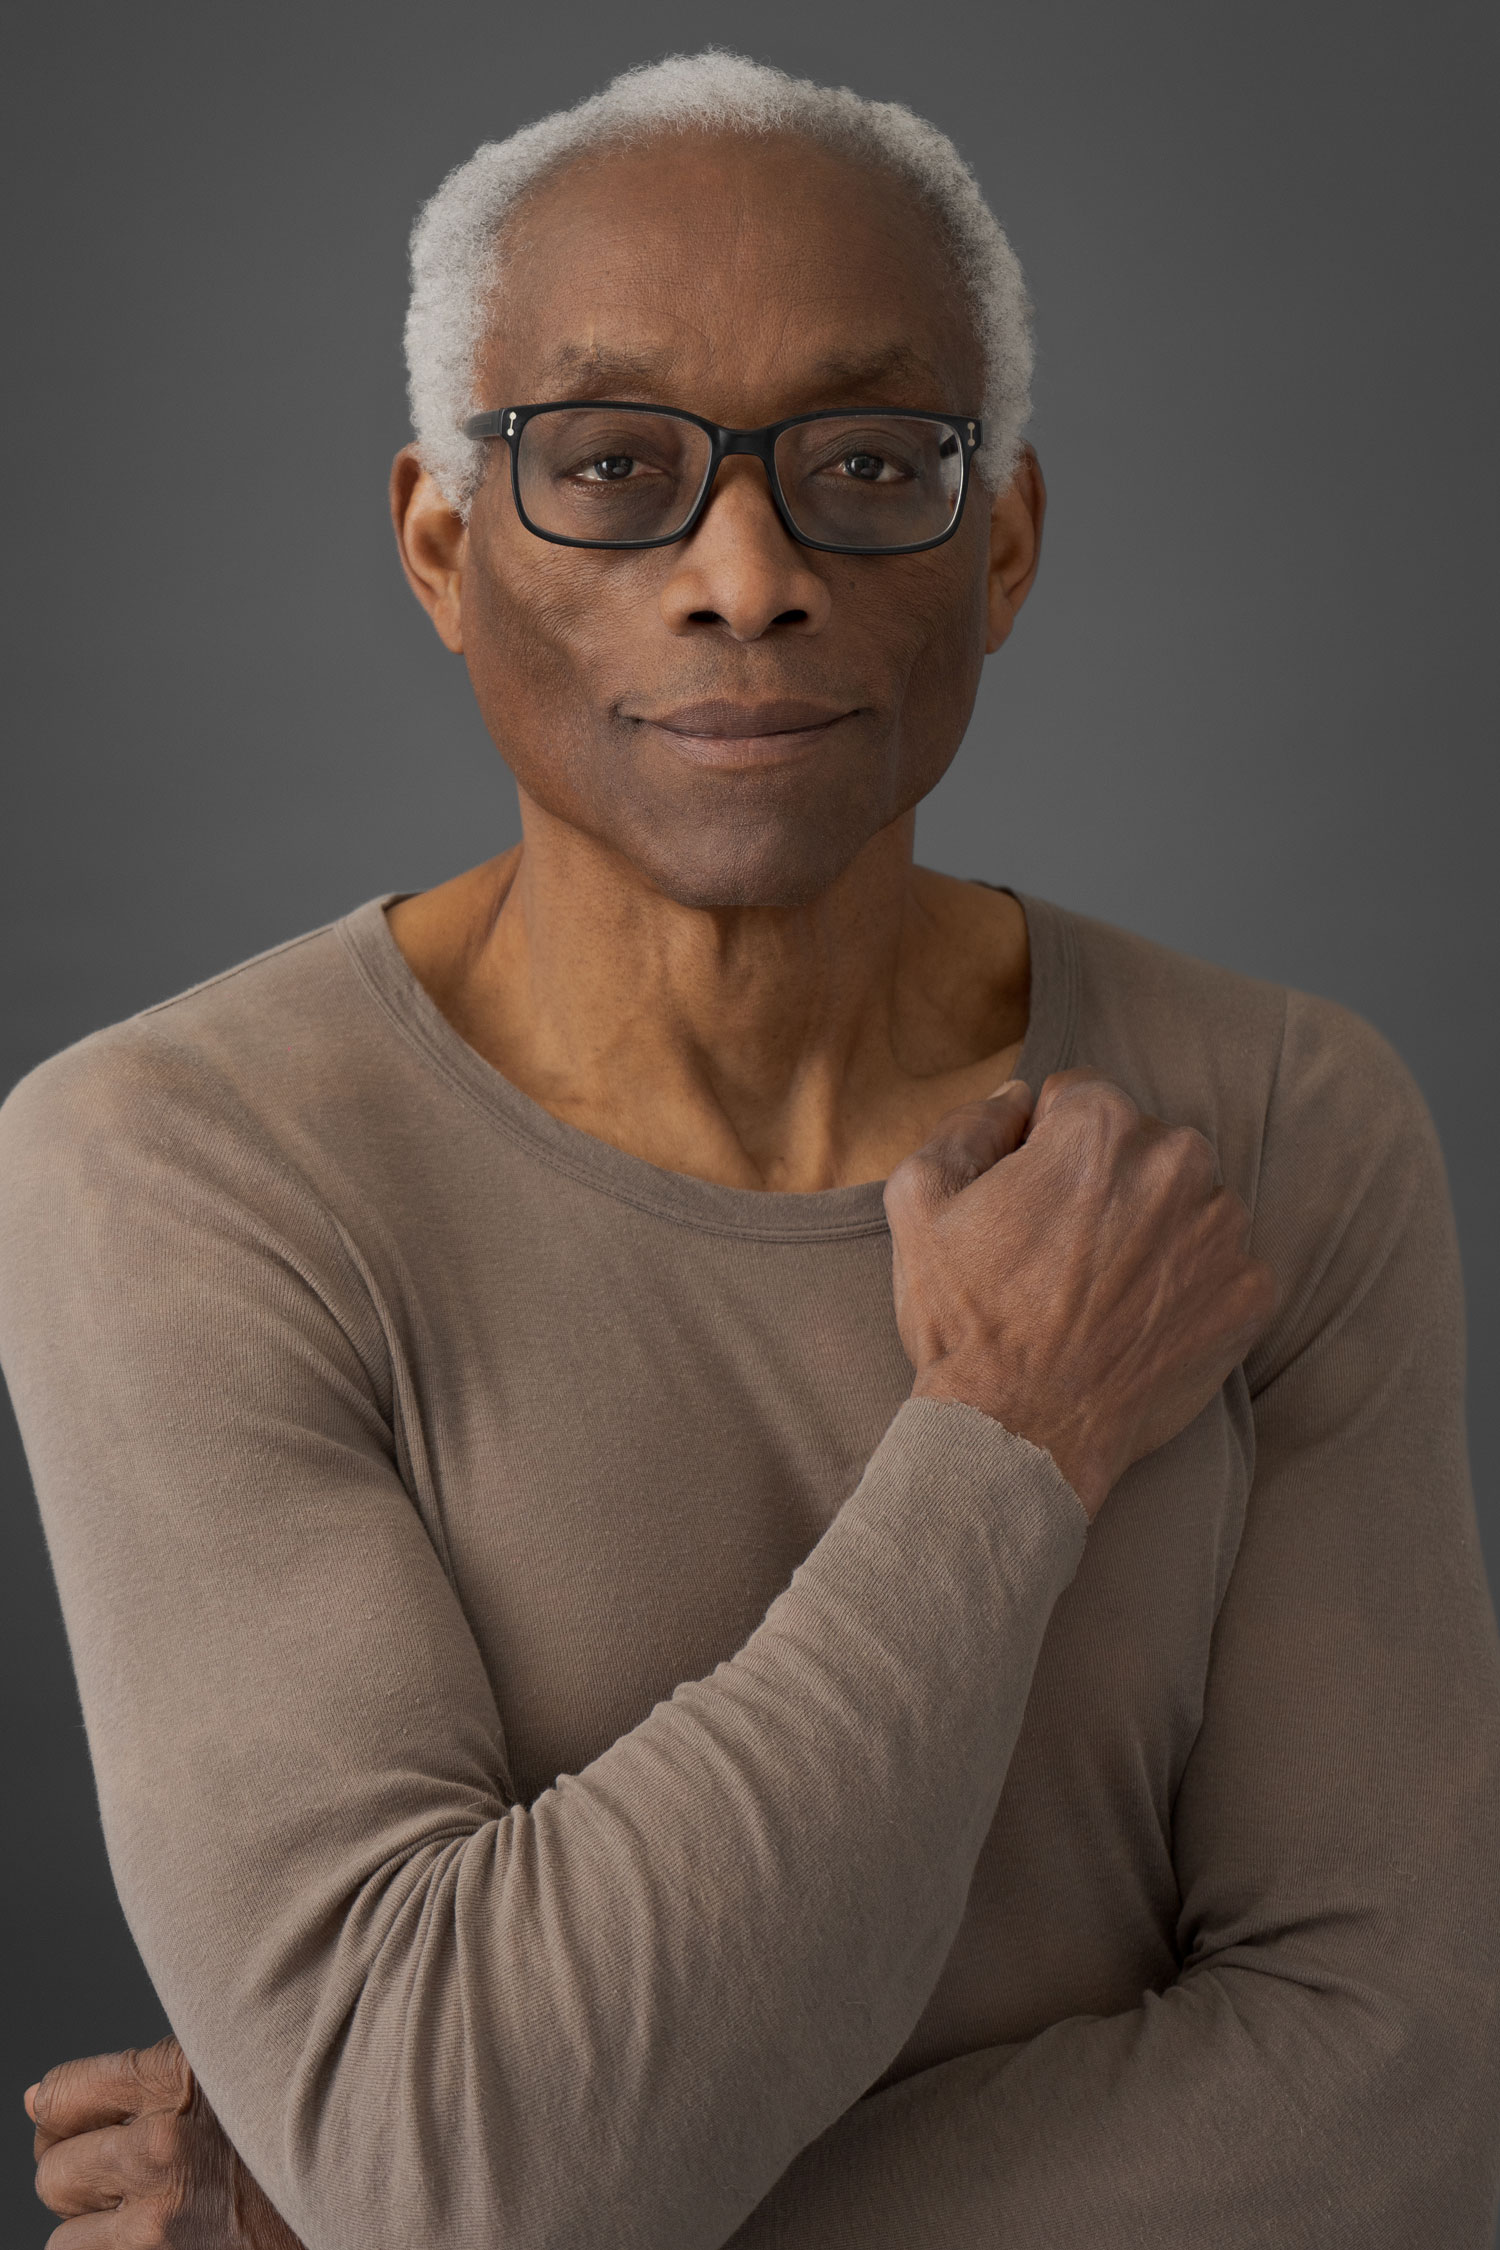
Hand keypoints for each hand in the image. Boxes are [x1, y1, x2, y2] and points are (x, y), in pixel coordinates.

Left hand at [26, 2035, 303, 2248]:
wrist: (366, 2193)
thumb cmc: (304, 2121)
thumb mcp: (238, 2069)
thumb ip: (154, 2074)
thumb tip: (38, 2101)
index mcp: (181, 2077)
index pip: (59, 2096)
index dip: (65, 2117)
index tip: (83, 2127)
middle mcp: (162, 2145)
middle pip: (52, 2172)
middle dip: (80, 2179)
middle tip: (123, 2179)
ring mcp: (159, 2220)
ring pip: (65, 2239)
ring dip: (99, 2234)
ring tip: (153, 2217)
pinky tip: (165, 2240)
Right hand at [884, 1070, 1277, 1516]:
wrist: (1019, 1438)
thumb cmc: (965, 1320)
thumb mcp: (918, 1200)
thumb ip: (969, 1124)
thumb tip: (1018, 1099)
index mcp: (1100, 1126)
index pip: (1078, 1099)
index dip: (1042, 1149)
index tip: (1025, 1204)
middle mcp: (1178, 1162)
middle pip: (1141, 1146)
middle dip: (1105, 1183)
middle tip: (1060, 1255)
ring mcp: (1224, 1231)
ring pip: (1187, 1202)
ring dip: (1153, 1230)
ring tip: (1100, 1293)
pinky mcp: (1252, 1294)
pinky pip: (1222, 1265)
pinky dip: (1189, 1285)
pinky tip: (1138, 1322)